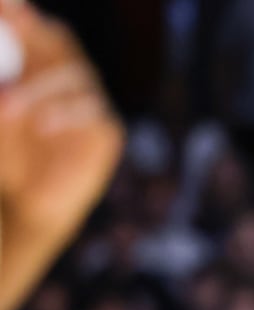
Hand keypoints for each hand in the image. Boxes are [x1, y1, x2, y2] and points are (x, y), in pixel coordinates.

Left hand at [0, 2, 121, 239]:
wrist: (23, 207)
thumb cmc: (2, 157)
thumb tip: (0, 59)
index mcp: (37, 67)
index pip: (34, 29)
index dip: (21, 15)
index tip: (7, 5)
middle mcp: (66, 78)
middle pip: (60, 42)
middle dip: (34, 36)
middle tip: (8, 32)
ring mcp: (89, 102)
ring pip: (77, 75)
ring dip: (39, 88)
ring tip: (6, 109)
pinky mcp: (105, 130)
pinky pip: (93, 110)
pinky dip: (66, 113)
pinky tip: (42, 127)